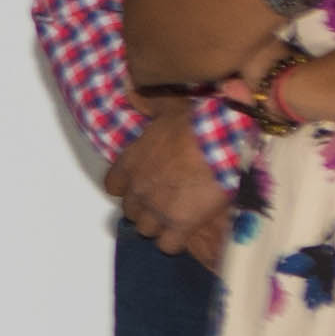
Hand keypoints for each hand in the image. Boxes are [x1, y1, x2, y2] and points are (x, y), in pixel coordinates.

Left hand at [104, 116, 232, 260]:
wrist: (222, 141)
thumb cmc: (197, 122)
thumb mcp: (167, 107)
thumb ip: (147, 104)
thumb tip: (131, 90)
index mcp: (130, 162)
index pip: (112, 186)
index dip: (127, 188)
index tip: (142, 185)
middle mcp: (138, 188)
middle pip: (130, 211)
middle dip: (145, 208)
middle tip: (166, 200)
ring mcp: (156, 209)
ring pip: (146, 230)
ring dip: (159, 225)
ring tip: (178, 216)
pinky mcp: (179, 225)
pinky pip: (168, 245)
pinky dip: (176, 241)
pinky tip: (187, 231)